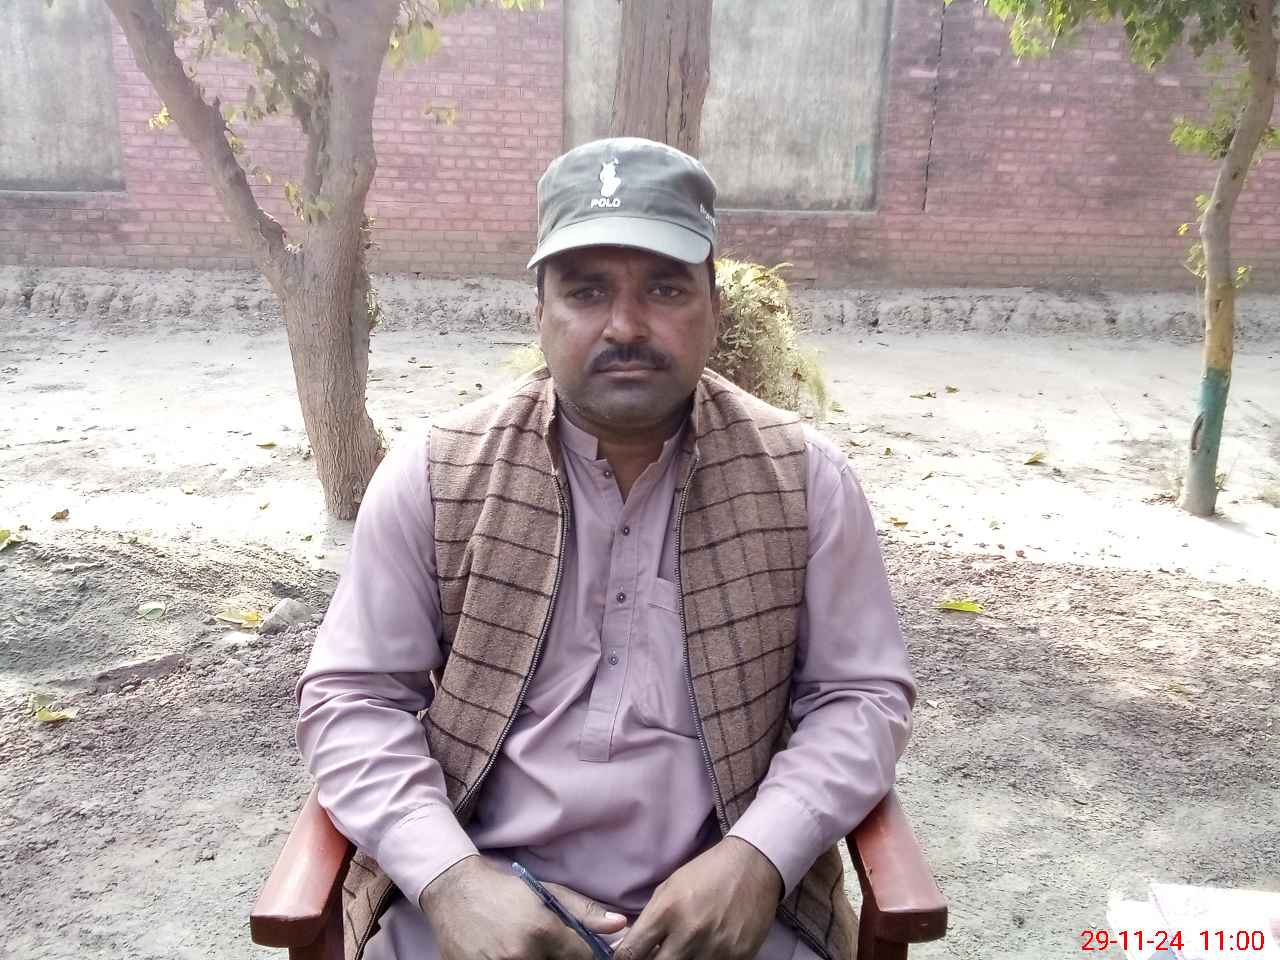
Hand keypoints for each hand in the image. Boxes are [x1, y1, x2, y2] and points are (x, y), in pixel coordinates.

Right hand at [420, 855, 627, 959]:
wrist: (455, 894)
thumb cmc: (506, 892)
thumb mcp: (546, 893)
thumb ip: (584, 913)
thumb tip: (620, 926)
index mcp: (542, 930)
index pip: (584, 957)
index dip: (592, 956)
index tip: (591, 952)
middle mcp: (522, 955)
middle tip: (555, 949)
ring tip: (536, 951)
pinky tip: (518, 956)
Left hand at [612, 837, 782, 959]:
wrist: (753, 866)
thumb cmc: (707, 873)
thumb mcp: (669, 887)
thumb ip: (649, 919)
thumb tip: (629, 945)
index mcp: (667, 911)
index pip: (631, 953)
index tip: (627, 959)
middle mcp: (689, 933)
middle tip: (656, 955)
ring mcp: (715, 949)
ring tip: (682, 950)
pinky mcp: (738, 958)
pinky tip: (705, 950)